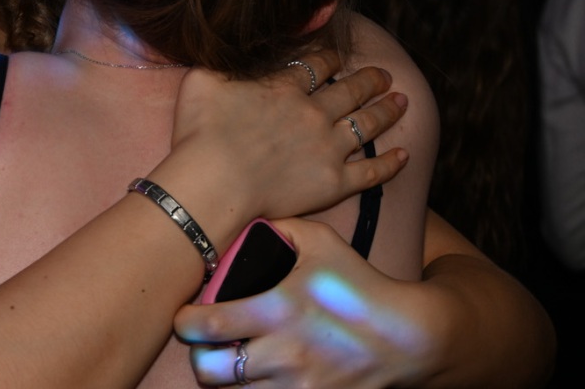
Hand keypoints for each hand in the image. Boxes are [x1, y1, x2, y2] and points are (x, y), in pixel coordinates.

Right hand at [166, 50, 407, 227]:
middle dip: (370, 80)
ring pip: (367, 124)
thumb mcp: (201, 80)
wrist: (214, 183)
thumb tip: (231, 51)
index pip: (316, 66)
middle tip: (384, 75)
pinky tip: (403, 155)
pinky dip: (389, 163)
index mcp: (284, 88)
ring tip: (402, 102)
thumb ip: (222, 63)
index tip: (338, 56)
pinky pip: (371, 172)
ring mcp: (328, 148)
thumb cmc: (199, 133)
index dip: (330, 58)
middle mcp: (313, 113)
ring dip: (387, 111)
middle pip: (351, 90)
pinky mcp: (334, 182)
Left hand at [175, 216, 436, 387]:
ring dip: (232, 377)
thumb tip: (245, 223)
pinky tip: (266, 374)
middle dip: (202, 358)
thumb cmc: (360, 284)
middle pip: (209, 372)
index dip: (186, 322)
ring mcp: (298, 385)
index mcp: (275, 311)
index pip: (205, 325)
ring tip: (238, 358)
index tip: (188, 316)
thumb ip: (277, 228)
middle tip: (209, 345)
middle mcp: (281, 354)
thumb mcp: (319, 240)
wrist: (410, 336)